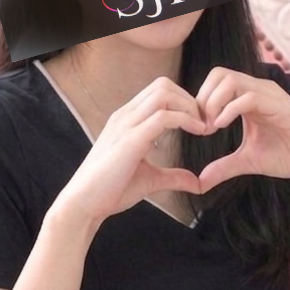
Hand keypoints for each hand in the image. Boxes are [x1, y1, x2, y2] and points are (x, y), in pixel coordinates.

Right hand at [67, 76, 205, 224]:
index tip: (200, 124)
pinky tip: (198, 132)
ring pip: (164, 93)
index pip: (159, 92)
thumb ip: (173, 176)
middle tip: (206, 123)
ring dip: (190, 107)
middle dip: (190, 99)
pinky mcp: (131, 139)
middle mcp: (125, 116)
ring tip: (203, 127)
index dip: (184, 102)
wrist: (83, 204)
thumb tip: (196, 182)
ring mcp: (126, 125)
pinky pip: (163, 116)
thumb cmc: (110, 191)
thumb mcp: (150, 180)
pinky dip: (186, 119)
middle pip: (163, 85)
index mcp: (126, 120)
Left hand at [193, 67, 289, 192]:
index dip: (200, 102)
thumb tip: (199, 183)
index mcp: (248, 98)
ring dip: (213, 103)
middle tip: (201, 127)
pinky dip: (229, 110)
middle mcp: (258, 90)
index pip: (215, 82)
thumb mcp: (248, 161)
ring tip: (211, 128)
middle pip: (218, 74)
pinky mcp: (280, 105)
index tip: (197, 129)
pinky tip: (221, 127)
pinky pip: (249, 97)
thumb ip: (223, 167)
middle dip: (202, 99)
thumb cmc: (289, 155)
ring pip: (230, 80)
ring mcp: (269, 95)